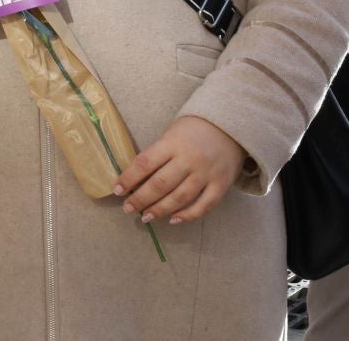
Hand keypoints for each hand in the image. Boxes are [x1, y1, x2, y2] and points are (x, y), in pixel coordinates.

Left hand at [115, 115, 246, 224]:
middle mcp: (189, 160)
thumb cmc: (193, 131)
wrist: (231, 128)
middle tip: (128, 208)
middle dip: (141, 199)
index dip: (129, 178)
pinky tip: (173, 220)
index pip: (145, 163)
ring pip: (180, 198)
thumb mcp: (171, 134)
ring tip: (145, 217)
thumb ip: (157, 154)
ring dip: (160, 210)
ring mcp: (206, 174)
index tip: (117, 190)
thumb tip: (136, 178)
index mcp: (172, 144)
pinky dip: (188, 215)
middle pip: (160, 184)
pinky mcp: (221, 185)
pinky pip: (204, 205)